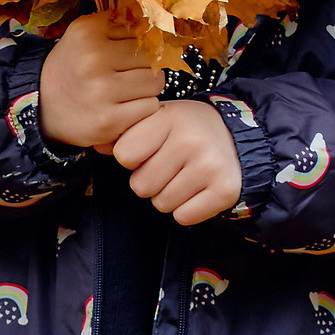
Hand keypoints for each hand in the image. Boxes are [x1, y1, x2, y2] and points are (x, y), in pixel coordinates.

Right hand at [37, 13, 161, 151]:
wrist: (42, 106)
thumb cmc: (72, 67)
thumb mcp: (83, 33)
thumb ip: (115, 21)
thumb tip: (153, 21)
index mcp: (88, 33)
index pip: (140, 32)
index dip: (136, 45)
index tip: (122, 55)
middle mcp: (93, 60)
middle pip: (150, 57)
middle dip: (143, 66)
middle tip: (125, 75)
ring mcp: (101, 91)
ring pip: (155, 82)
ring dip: (147, 88)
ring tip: (128, 91)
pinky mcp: (109, 120)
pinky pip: (150, 106)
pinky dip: (143, 108)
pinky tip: (126, 107)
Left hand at [111, 97, 243, 224]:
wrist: (236, 139)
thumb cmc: (186, 130)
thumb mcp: (157, 119)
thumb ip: (126, 133)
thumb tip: (98, 146)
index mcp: (169, 117)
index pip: (124, 154)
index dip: (133, 157)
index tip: (150, 149)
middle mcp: (190, 140)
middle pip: (140, 185)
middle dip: (150, 180)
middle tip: (170, 165)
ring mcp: (209, 166)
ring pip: (161, 204)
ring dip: (168, 196)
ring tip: (184, 176)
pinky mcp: (224, 191)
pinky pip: (183, 217)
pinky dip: (186, 210)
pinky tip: (197, 190)